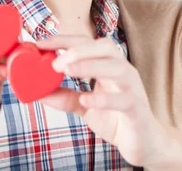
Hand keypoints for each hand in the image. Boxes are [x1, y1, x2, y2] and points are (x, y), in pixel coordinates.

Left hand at [35, 36, 166, 166]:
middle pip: (105, 47)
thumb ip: (64, 97)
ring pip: (117, 68)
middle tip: (56, 60)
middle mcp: (122, 71)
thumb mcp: (84, 106)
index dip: (64, 40)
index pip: (87, 44)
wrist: (143, 141)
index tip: (40, 43)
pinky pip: (124, 99)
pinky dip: (104, 98)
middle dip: (79, 50)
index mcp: (109, 65)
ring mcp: (132, 88)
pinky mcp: (137, 108)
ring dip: (91, 66)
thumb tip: (37, 91)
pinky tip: (85, 100)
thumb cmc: (115, 118)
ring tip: (67, 70)